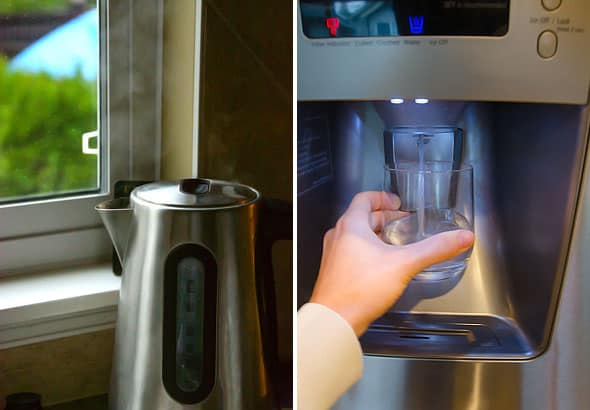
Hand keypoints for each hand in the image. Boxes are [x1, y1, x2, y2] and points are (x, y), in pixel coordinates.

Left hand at [310, 191, 474, 335]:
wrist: (334, 319)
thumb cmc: (359, 289)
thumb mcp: (404, 264)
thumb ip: (434, 249)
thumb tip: (459, 238)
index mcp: (351, 226)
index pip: (364, 198)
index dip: (383, 197)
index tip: (397, 202)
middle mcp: (339, 236)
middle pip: (361, 217)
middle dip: (384, 218)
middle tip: (401, 222)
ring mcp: (334, 254)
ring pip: (356, 236)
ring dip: (376, 234)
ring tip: (395, 242)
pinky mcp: (336, 272)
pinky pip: (352, 253)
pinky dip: (368, 251)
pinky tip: (383, 265)